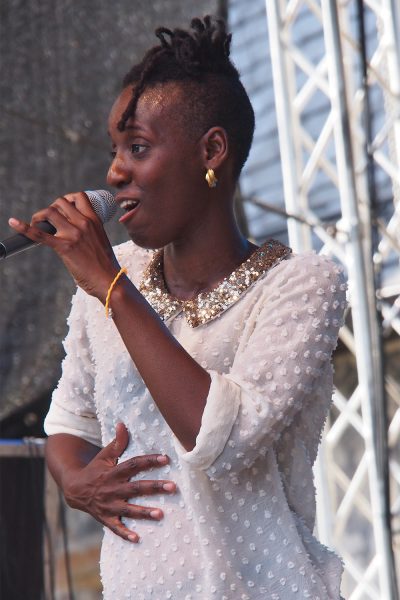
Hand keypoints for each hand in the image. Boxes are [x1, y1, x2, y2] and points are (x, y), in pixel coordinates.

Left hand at [8, 192, 118, 299]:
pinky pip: (39, 234)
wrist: (110, 281)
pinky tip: (13, 222)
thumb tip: (74, 232)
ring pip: (50, 212)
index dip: (67, 199)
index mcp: (95, 220)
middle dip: (50, 209)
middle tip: (46, 221)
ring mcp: (73, 234)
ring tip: (36, 225)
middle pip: (60, 202)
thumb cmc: (106, 265)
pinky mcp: (64, 247)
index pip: (79, 196)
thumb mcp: (100, 240)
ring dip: (39, 217)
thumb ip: (88, 232)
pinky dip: (24, 228)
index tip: (62, 209)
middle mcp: (84, 223)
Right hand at [62, 423, 175, 542]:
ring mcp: (109, 505)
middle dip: (154, 487)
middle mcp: (113, 488)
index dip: (149, 461)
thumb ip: (117, 442)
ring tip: (160, 514)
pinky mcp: (105, 518)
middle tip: (173, 487)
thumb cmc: (95, 470)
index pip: (134, 464)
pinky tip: (137, 538)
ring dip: (144, 512)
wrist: (74, 490)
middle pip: (136, 488)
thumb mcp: (104, 455)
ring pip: (128, 509)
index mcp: (114, 472)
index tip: (165, 459)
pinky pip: (115, 527)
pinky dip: (124, 533)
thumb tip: (122, 423)